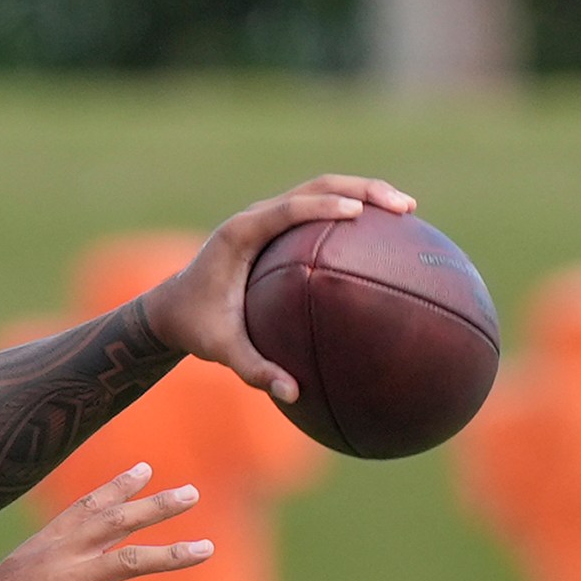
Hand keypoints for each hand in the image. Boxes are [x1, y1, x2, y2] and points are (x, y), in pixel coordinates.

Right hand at [0, 464, 209, 580]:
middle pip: (119, 520)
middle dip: (157, 505)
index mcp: (50, 541)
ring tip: (206, 549)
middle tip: (192, 493)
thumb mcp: (19, 573)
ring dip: (172, 554)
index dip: (119, 486)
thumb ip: (49, 566)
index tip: (145, 469)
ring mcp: (70, 580)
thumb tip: (65, 570)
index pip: (90, 504)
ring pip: (132, 559)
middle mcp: (64, 553)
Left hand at [140, 175, 416, 405]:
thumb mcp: (221, 350)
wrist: (172, 308)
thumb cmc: (196, 327)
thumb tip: (293, 392)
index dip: (323, 206)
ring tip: (407, 210)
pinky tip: (384, 235)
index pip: (287, 210)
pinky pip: (319, 210)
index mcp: (240, 234)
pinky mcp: (277, 226)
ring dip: (364, 193)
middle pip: (316, 187)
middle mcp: (255, 217)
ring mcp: (268, 217)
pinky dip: (352, 211)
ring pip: (322, 190)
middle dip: (363, 190)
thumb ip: (254, 369)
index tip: (358, 212)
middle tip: (404, 207)